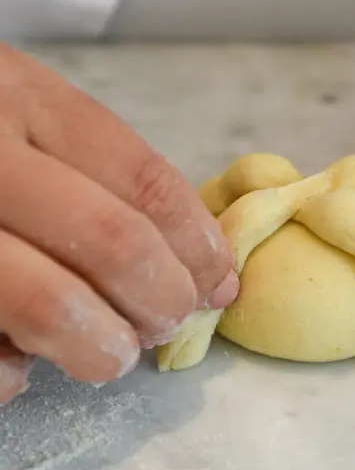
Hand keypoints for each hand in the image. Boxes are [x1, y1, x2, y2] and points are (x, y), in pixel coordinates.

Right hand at [0, 44, 237, 404]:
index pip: (146, 180)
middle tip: (171, 320)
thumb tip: (204, 269)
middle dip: (164, 298)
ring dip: (105, 346)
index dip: (199, 243)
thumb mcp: (31, 117)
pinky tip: (26, 360)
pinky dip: (16, 373)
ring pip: (51, 305)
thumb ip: (109, 178)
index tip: (219, 282)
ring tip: (114, 352)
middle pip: (114, 242)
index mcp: (23, 96)